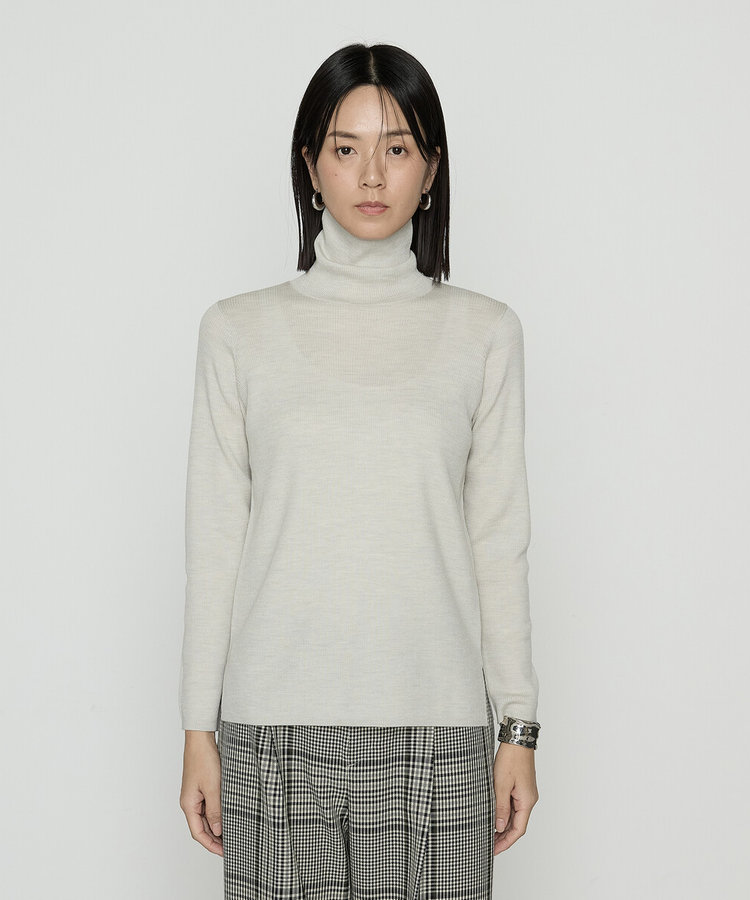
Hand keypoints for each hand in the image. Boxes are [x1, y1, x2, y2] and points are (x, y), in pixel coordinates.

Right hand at [179, 731, 223, 855]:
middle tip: (231, 846)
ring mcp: (195, 795)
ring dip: (217, 825)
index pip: (198, 833)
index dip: (210, 845)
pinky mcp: (202, 787)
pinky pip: (209, 806)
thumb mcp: (213, 787)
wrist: (200, 739)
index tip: (224, 852)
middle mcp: (190, 802)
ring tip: (232, 833)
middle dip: (215, 838)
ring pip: (206, 817)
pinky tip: (228, 815)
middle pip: (201, 827)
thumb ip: (215, 810)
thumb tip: (217, 831)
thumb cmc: (204, 759)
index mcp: (188, 804)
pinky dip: (218, 813)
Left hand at [492, 742, 538, 854]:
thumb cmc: (511, 758)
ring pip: (515, 816)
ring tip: (489, 833)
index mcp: (527, 801)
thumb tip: (499, 826)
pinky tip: (495, 815)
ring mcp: (525, 793)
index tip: (494, 850)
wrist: (517, 740)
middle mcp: (529, 799)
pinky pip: (514, 805)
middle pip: (517, 825)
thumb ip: (501, 806)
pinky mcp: (521, 787)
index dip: (506, 842)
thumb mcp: (501, 784)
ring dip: (503, 825)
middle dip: (503, 836)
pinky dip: (505, 813)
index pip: (518, 830)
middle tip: (489, 844)